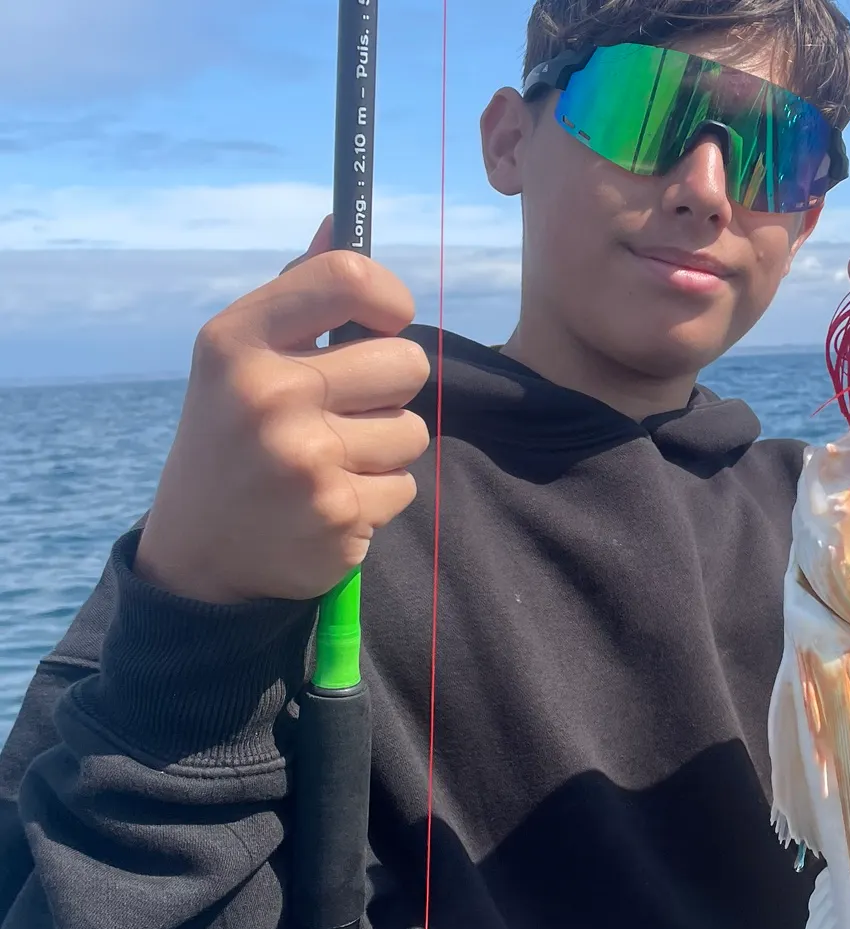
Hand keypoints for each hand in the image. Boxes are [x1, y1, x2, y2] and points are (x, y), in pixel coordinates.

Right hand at [135, 220, 431, 603]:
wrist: (201, 551)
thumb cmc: (232, 438)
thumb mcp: (240, 360)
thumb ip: (297, 297)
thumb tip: (338, 221)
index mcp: (239, 341)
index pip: (346, 277)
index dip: (388, 296)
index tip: (386, 320)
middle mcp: (268, 394)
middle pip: (406, 361)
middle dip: (391, 388)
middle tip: (350, 410)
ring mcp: (304, 457)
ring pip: (412, 430)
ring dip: (385, 448)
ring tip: (333, 461)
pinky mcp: (337, 512)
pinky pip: (405, 485)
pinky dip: (379, 496)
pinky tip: (333, 501)